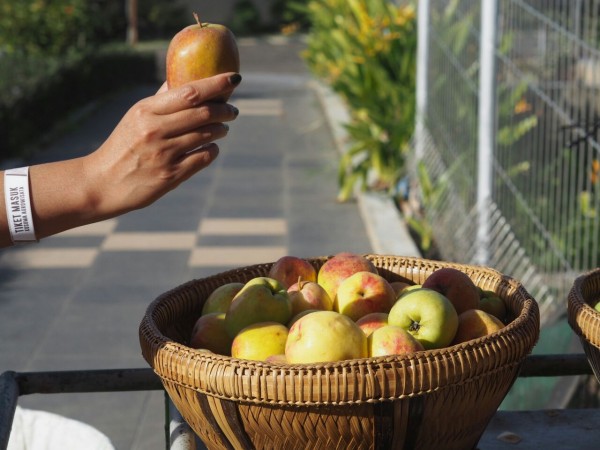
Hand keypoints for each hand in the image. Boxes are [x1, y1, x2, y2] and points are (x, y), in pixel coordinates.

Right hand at [81, 72, 240, 216]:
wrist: (103, 183)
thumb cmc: (123, 146)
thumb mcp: (135, 117)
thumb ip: (160, 100)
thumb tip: (183, 80)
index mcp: (146, 110)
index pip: (189, 92)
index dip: (216, 84)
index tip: (234, 78)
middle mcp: (155, 130)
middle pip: (203, 113)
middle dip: (225, 110)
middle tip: (233, 110)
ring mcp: (164, 154)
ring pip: (207, 135)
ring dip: (220, 129)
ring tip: (222, 128)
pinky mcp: (171, 175)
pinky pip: (203, 157)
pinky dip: (212, 150)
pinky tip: (211, 148)